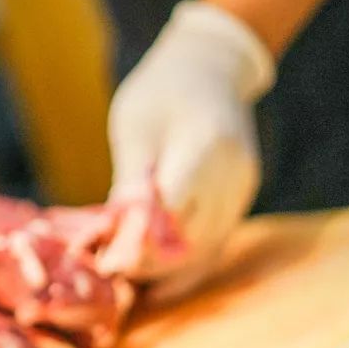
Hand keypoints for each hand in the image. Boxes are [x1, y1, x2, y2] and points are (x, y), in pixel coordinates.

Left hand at [100, 1, 275, 296]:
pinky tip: (156, 281)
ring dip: (168, 271)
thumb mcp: (134, 125)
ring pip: (207, 250)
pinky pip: (215, 242)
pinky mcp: (241, 199)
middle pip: (193, 239)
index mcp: (205, 145)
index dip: (140, 242)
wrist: (212, 66)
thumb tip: (117, 234)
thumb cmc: (163, 89)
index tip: (106, 259)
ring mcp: (243, 189)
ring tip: (126, 280)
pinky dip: (186, 263)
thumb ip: (130, 180)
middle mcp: (233, 173)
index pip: (174, 212)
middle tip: (108, 274)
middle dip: (150, 264)